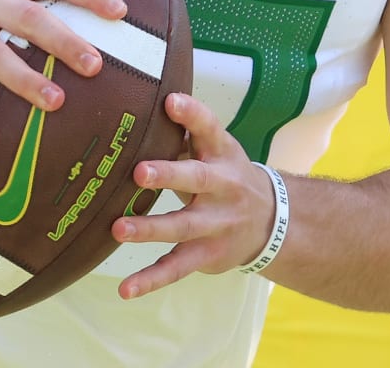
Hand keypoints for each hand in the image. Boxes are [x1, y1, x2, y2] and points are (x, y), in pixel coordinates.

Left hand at [112, 93, 274, 299]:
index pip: (209, 128)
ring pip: (182, 227)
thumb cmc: (226, 175)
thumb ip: (183, 135)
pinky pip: (176, 268)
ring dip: (150, 229)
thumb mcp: (216, 150)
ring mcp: (216, 224)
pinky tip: (125, 289)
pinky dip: (150, 280)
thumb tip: (135, 110)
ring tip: (118, 228)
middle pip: (196, 179)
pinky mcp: (207, 255)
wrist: (271, 221)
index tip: (170, 101)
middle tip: (139, 172)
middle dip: (168, 175)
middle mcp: (222, 187)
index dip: (191, 114)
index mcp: (222, 154)